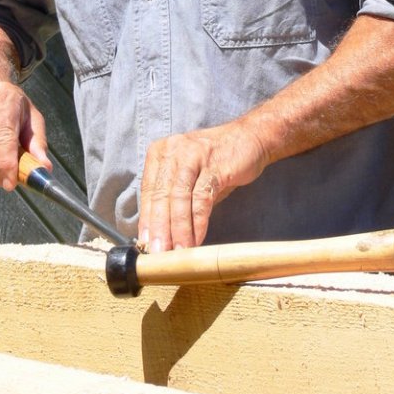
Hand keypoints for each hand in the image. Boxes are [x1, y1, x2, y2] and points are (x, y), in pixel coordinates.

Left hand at [138, 122, 265, 251]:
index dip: (146, 220)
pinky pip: (202, 198)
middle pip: (161, 196)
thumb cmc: (214, 162)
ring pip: (179, 198)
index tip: (145, 246)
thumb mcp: (187, 176)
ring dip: (178, 229)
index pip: (148, 191)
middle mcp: (173, 151)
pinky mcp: (214, 165)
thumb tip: (159, 234)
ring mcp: (193, 155)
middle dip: (159, 229)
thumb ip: (172, 198)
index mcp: (160, 152)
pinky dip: (198, 222)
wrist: (248, 138)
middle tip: (159, 254)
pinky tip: (198, 239)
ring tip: (179, 252)